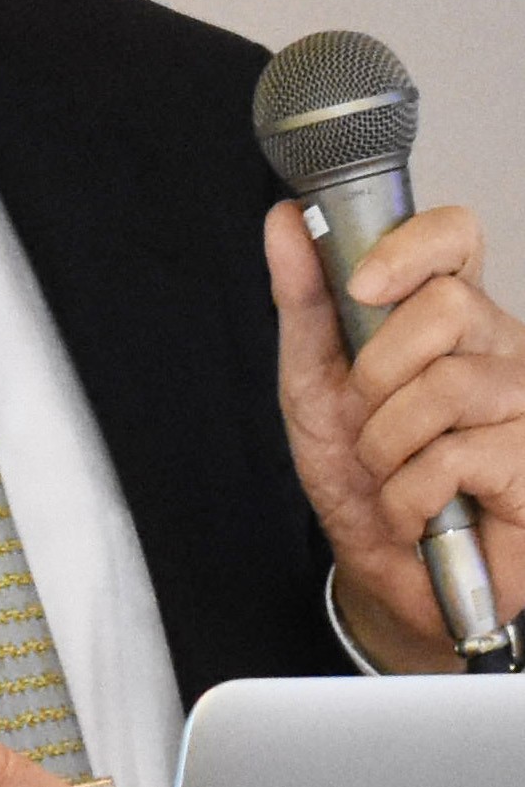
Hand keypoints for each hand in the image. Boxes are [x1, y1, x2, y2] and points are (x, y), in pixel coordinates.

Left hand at [267, 199, 524, 668]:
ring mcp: (523, 406)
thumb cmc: (354, 467)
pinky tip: (416, 508)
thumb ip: (304, 298)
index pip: (455, 236)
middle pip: (449, 306)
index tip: (360, 285)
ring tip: (389, 468)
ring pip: (449, 385)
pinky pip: (459, 456)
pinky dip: (410, 492)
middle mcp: (497, 348)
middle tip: (367, 413)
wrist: (378, 564)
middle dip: (379, 368)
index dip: (411, 246)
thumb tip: (286, 222)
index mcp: (448, 313)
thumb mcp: (312, 377)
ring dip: (388, 442)